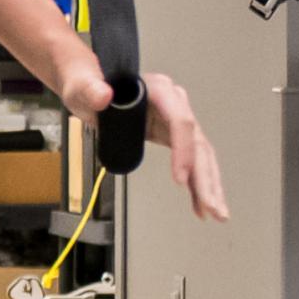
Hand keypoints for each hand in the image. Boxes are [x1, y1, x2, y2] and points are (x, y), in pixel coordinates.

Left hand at [59, 53, 232, 224]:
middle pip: (197, 143)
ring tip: (215, 213)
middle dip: (206, 178)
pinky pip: (191, 161)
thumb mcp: (83, 87)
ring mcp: (176, 120)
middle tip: (212, 207)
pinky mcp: (171, 135)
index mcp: (159, 90)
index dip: (183, 151)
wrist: (90, 86)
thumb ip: (91, 91)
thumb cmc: (88, 85)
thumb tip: (103, 95)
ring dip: (209, 186)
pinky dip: (196, 184)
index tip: (180, 179)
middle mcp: (174, 104)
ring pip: (201, 155)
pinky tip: (200, 205)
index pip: (181, 121)